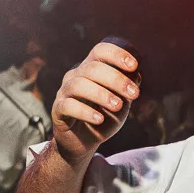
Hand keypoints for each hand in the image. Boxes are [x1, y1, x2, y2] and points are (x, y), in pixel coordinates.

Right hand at [51, 41, 139, 163]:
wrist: (85, 142)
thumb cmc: (105, 116)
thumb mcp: (122, 102)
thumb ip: (129, 87)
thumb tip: (135, 73)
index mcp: (92, 68)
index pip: (101, 50)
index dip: (117, 54)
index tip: (134, 66)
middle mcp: (76, 75)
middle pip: (93, 67)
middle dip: (116, 79)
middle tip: (134, 94)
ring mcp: (65, 91)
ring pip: (79, 84)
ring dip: (102, 94)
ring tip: (118, 106)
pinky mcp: (58, 110)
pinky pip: (68, 106)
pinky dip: (86, 112)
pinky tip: (100, 119)